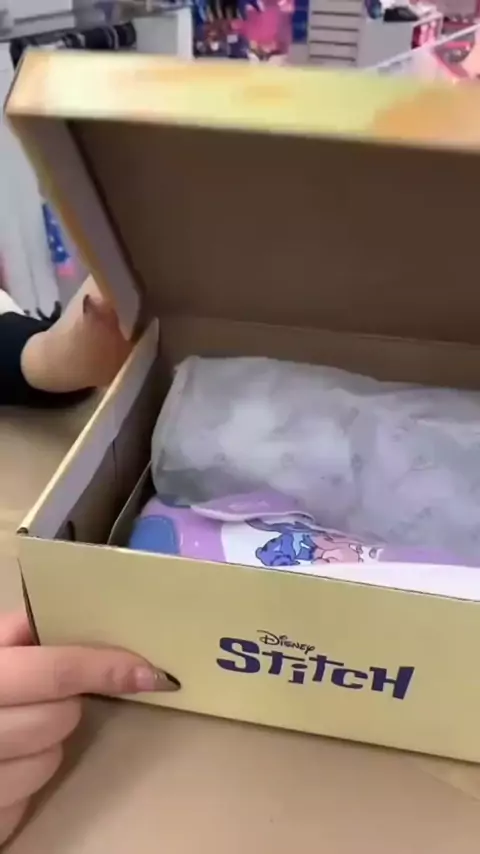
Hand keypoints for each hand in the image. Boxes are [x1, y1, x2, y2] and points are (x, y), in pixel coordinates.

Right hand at [0, 612, 178, 844]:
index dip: (105, 667)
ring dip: (44, 745)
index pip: (56, 671)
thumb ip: (6, 635)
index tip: (149, 672)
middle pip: (62, 718)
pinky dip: (23, 782)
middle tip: (38, 698)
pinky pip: (27, 800)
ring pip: (51, 761)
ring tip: (10, 733)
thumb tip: (49, 617)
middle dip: (62, 706)